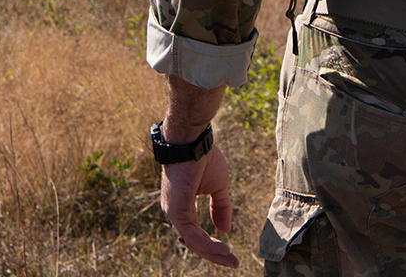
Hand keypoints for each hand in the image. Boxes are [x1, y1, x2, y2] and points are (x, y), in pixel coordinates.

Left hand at [161, 144, 236, 266]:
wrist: (193, 142)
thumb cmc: (203, 158)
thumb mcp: (218, 186)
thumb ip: (220, 207)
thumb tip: (225, 230)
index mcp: (183, 206)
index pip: (195, 233)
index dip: (211, 245)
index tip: (228, 252)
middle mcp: (175, 212)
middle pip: (194, 242)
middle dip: (214, 254)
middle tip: (232, 262)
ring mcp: (174, 213)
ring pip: (194, 242)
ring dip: (213, 253)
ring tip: (230, 259)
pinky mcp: (176, 211)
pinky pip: (193, 235)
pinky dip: (208, 245)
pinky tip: (223, 249)